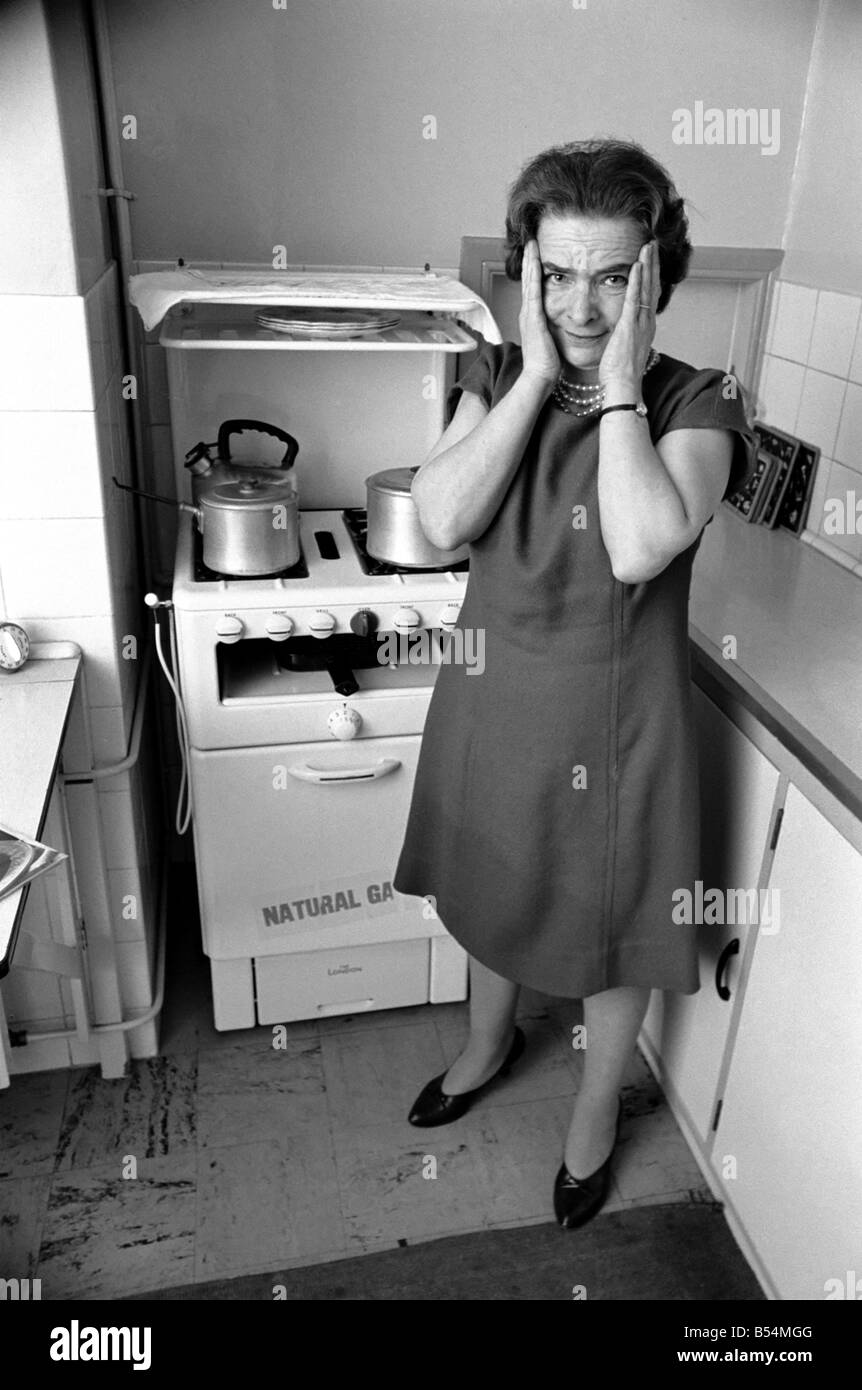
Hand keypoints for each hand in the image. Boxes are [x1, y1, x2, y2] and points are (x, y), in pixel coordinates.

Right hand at [518, 239, 559, 384]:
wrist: (540, 378)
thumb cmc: (547, 366)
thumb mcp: (551, 342)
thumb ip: (554, 331)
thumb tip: (563, 326)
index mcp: (533, 319)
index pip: (534, 289)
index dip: (534, 271)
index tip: (537, 256)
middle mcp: (528, 314)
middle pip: (528, 281)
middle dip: (530, 260)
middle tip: (531, 241)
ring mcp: (528, 315)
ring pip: (529, 281)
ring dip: (530, 261)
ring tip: (531, 244)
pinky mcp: (533, 318)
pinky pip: (533, 290)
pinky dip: (533, 273)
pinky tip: (535, 260)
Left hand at [598, 239, 659, 391]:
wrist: (623, 387)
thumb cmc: (620, 373)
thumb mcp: (625, 349)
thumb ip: (625, 335)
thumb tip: (621, 331)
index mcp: (644, 326)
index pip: (650, 295)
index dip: (651, 276)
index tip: (649, 259)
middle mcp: (646, 322)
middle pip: (652, 286)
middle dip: (652, 264)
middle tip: (652, 244)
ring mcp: (640, 324)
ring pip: (646, 288)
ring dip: (647, 265)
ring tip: (647, 246)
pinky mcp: (629, 327)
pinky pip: (634, 300)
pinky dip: (636, 282)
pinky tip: (636, 266)